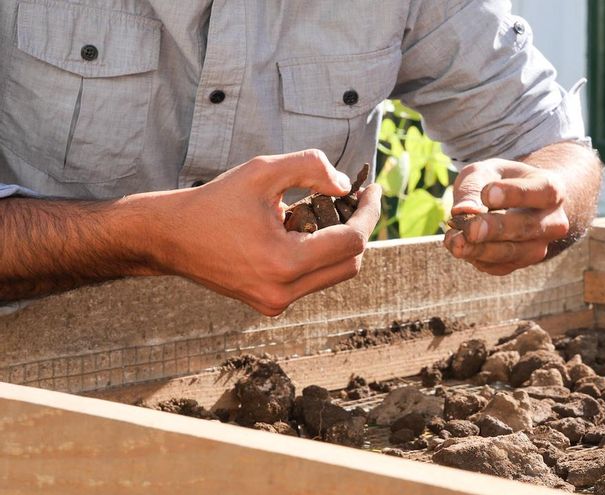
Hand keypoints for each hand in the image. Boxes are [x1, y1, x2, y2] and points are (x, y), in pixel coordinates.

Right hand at [149, 150, 380, 314]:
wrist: (169, 238)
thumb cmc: (214, 202)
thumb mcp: (263, 171)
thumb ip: (311, 168)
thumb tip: (346, 186)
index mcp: (284, 263)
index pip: (352, 242)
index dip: (369, 213)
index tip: (372, 191)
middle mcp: (283, 292)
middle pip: (350, 264)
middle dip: (358, 228)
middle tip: (354, 199)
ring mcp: (276, 303)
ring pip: (334, 274)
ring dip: (338, 243)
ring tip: (323, 211)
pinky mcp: (269, 305)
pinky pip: (311, 280)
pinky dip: (317, 255)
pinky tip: (302, 229)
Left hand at [444, 158, 568, 274]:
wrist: (514, 204)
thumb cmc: (498, 181)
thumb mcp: (484, 172)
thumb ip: (473, 187)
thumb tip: (462, 211)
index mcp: (550, 188)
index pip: (542, 192)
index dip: (515, 194)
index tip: (488, 193)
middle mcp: (553, 222)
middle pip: (527, 227)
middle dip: (496, 229)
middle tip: (471, 228)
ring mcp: (539, 246)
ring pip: (513, 252)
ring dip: (481, 249)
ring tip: (455, 241)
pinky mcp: (520, 263)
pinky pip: (499, 266)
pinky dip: (476, 257)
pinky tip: (457, 245)